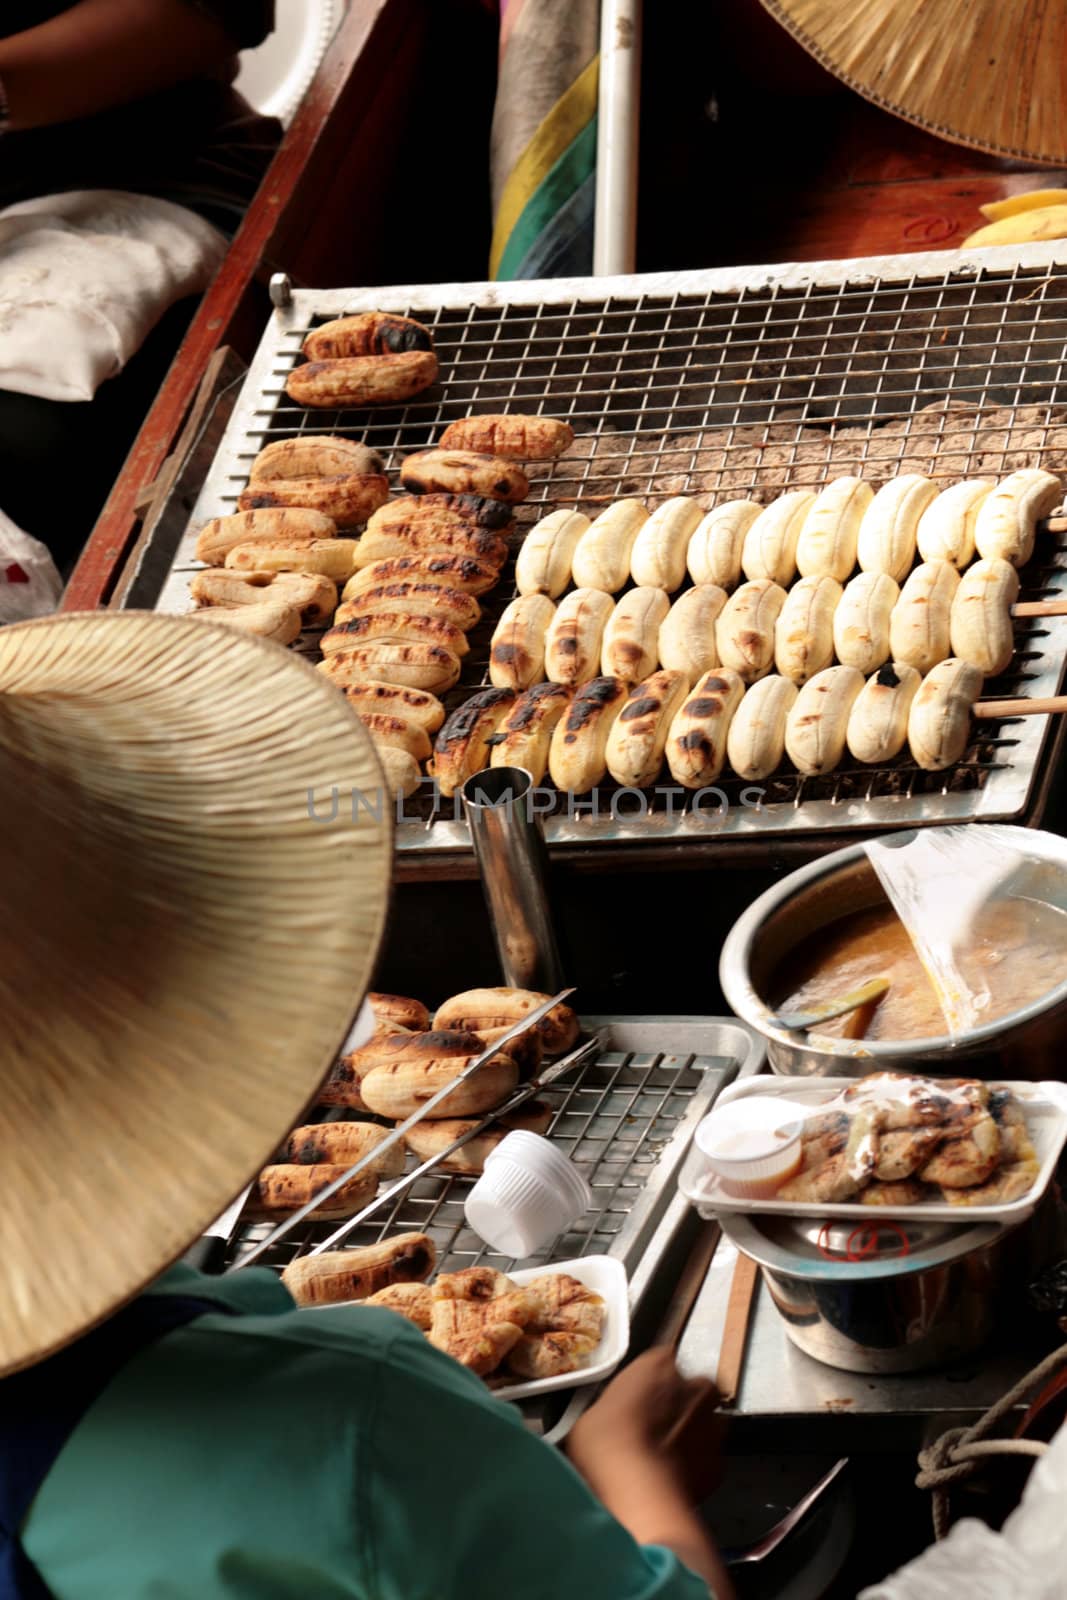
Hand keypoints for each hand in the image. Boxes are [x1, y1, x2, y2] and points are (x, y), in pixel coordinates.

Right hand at [567, 1349, 726, 1503]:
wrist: (637, 1494)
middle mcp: (692, 1387)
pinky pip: (710, 1459)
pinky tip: (674, 1481)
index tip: (640, 1400)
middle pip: (694, 1387)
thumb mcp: (590, 1417)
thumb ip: (612, 1409)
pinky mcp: (719, 1463)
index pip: (662, 1360)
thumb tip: (610, 1423)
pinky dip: (697, 1467)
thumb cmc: (605, 1446)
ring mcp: (712, 1425)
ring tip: (666, 1458)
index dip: (652, 1382)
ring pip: (708, 1423)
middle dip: (681, 1404)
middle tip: (656, 1427)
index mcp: (658, 1365)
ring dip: (694, 1434)